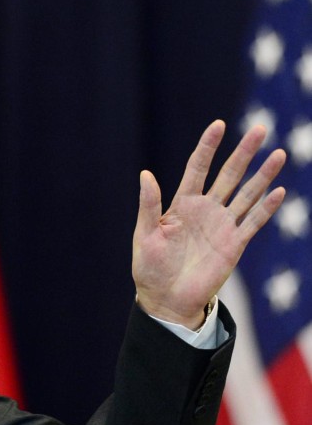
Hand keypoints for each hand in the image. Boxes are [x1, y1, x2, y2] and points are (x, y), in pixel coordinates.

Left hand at [133, 120, 286, 328]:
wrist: (166, 299)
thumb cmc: (150, 268)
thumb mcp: (145, 234)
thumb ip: (149, 205)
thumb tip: (145, 174)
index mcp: (181, 204)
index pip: (197, 168)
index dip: (207, 147)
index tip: (218, 125)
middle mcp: (205, 210)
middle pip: (228, 175)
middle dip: (243, 153)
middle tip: (259, 129)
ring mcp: (222, 225)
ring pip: (246, 194)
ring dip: (262, 175)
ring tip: (279, 154)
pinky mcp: (234, 244)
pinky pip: (253, 222)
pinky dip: (266, 208)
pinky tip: (279, 191)